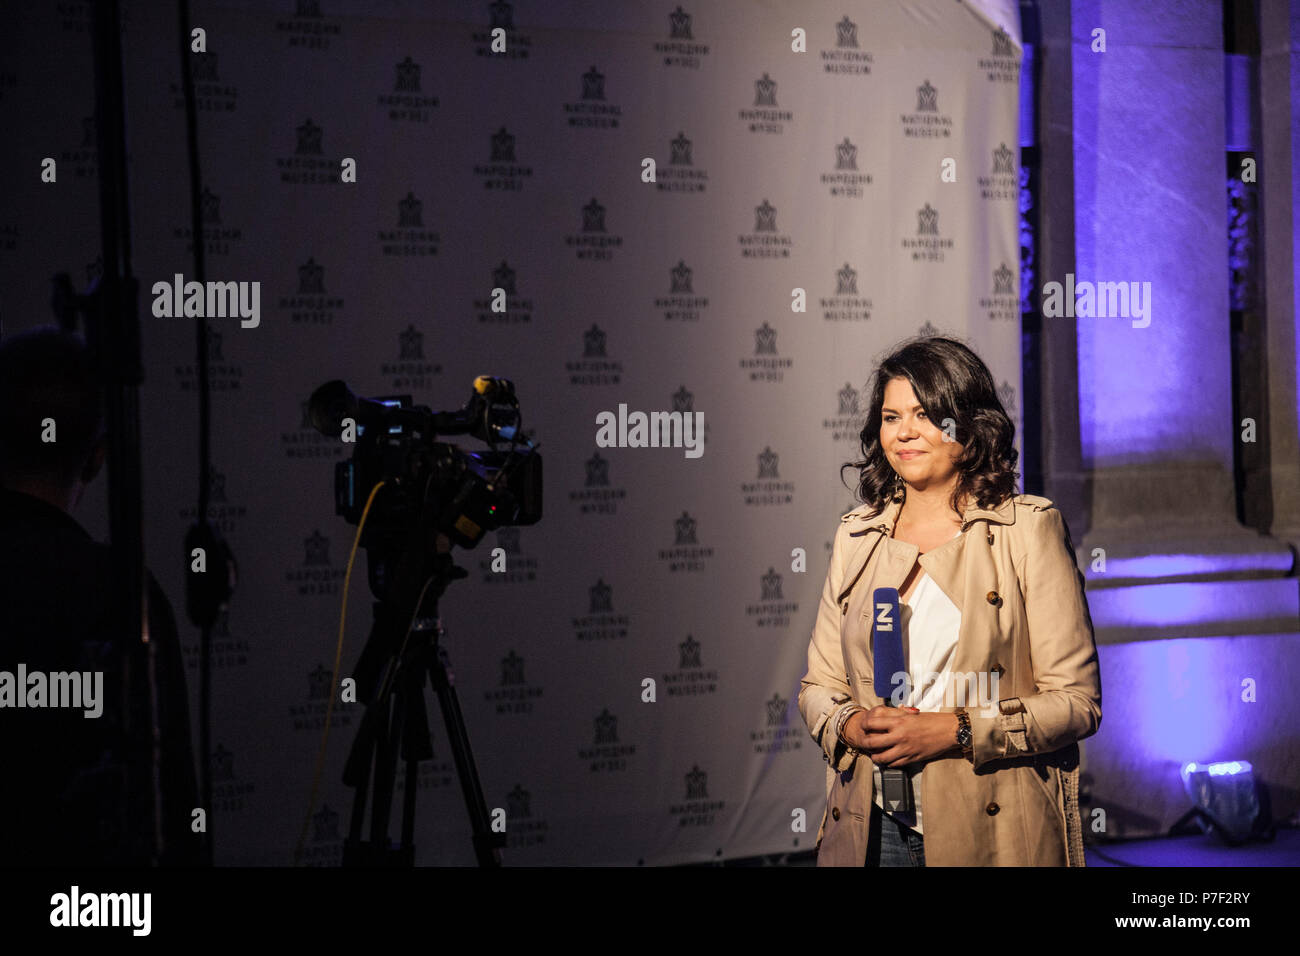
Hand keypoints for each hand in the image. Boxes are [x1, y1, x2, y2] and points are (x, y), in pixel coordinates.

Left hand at [844, 706, 959, 766]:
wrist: (949, 731)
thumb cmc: (932, 720)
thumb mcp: (911, 714)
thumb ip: (896, 715)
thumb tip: (882, 715)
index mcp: (899, 721)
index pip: (872, 723)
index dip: (864, 725)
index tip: (863, 726)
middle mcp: (899, 735)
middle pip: (872, 742)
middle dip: (865, 743)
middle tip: (865, 742)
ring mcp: (905, 749)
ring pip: (881, 757)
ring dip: (875, 757)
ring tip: (875, 754)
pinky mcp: (912, 758)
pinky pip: (894, 764)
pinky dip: (888, 762)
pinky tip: (888, 759)